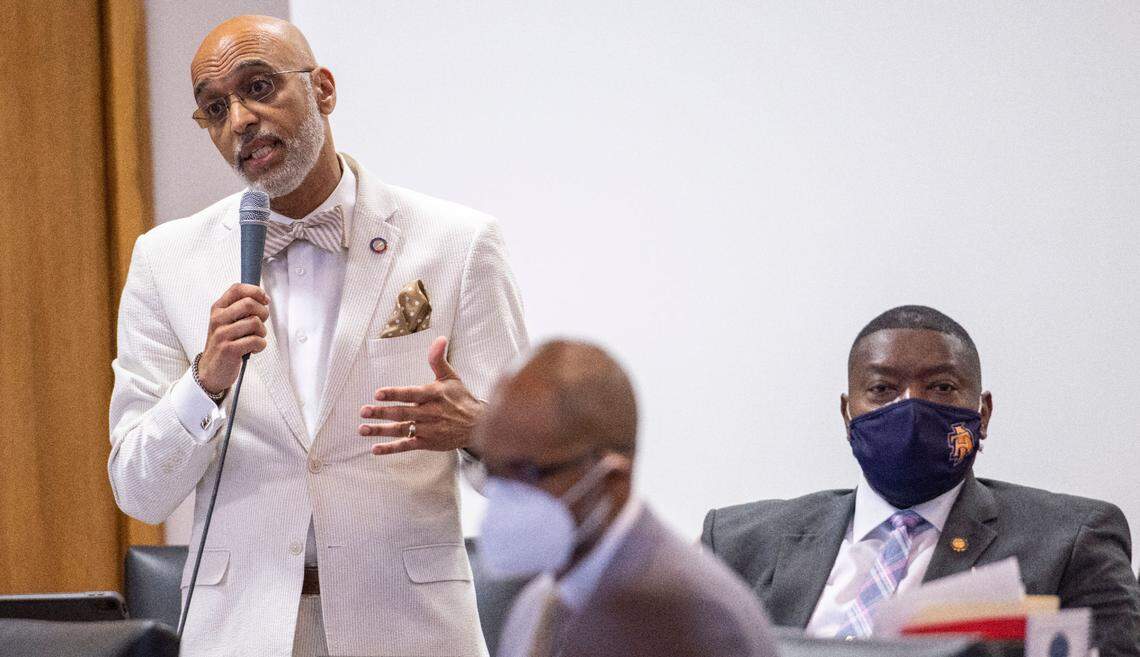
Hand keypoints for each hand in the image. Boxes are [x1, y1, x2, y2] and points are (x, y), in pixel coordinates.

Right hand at [197, 284, 269, 393]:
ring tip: (254, 339)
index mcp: (218, 309)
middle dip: (263, 313)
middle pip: (249, 303)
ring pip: (255, 322)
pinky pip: (256, 341)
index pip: (237, 289)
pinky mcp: (229, 349)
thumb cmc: (224, 344)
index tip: (264, 300)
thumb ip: (240, 308)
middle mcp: (218, 319)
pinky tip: (252, 349)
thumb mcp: (226, 322)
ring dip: (262, 332)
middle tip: (261, 323)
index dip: (256, 291)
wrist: (211, 371)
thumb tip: (263, 298)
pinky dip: (260, 346)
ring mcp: (222, 334)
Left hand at [359, 336, 482, 455]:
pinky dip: (391, 448)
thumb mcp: (451, 377)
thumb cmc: (461, 399)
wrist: (478, 426)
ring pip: (401, 429)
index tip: (378, 394)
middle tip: (363, 411)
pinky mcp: (428, 443)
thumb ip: (439, 359)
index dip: (394, 394)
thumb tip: (439, 338)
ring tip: (363, 429)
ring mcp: (428, 430)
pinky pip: (407, 446)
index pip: (412, 394)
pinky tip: (375, 448)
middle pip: (402, 413)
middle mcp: (430, 413)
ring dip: (381, 430)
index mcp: (434, 395)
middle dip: (382, 412)